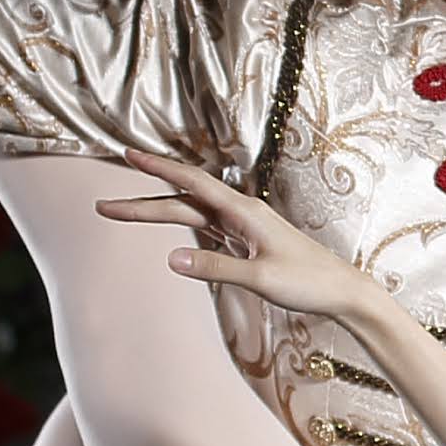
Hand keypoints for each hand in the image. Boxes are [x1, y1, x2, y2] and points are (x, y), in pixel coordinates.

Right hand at [95, 151, 387, 339]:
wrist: (342, 291)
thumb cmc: (309, 282)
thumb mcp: (260, 279)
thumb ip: (215, 269)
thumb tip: (171, 259)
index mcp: (245, 212)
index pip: (193, 183)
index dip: (159, 168)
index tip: (128, 154)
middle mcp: (241, 213)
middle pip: (182, 201)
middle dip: (142, 202)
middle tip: (103, 206)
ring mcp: (242, 228)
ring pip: (190, 215)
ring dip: (156, 212)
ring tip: (121, 212)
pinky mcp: (244, 244)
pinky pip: (205, 230)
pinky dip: (180, 226)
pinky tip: (165, 223)